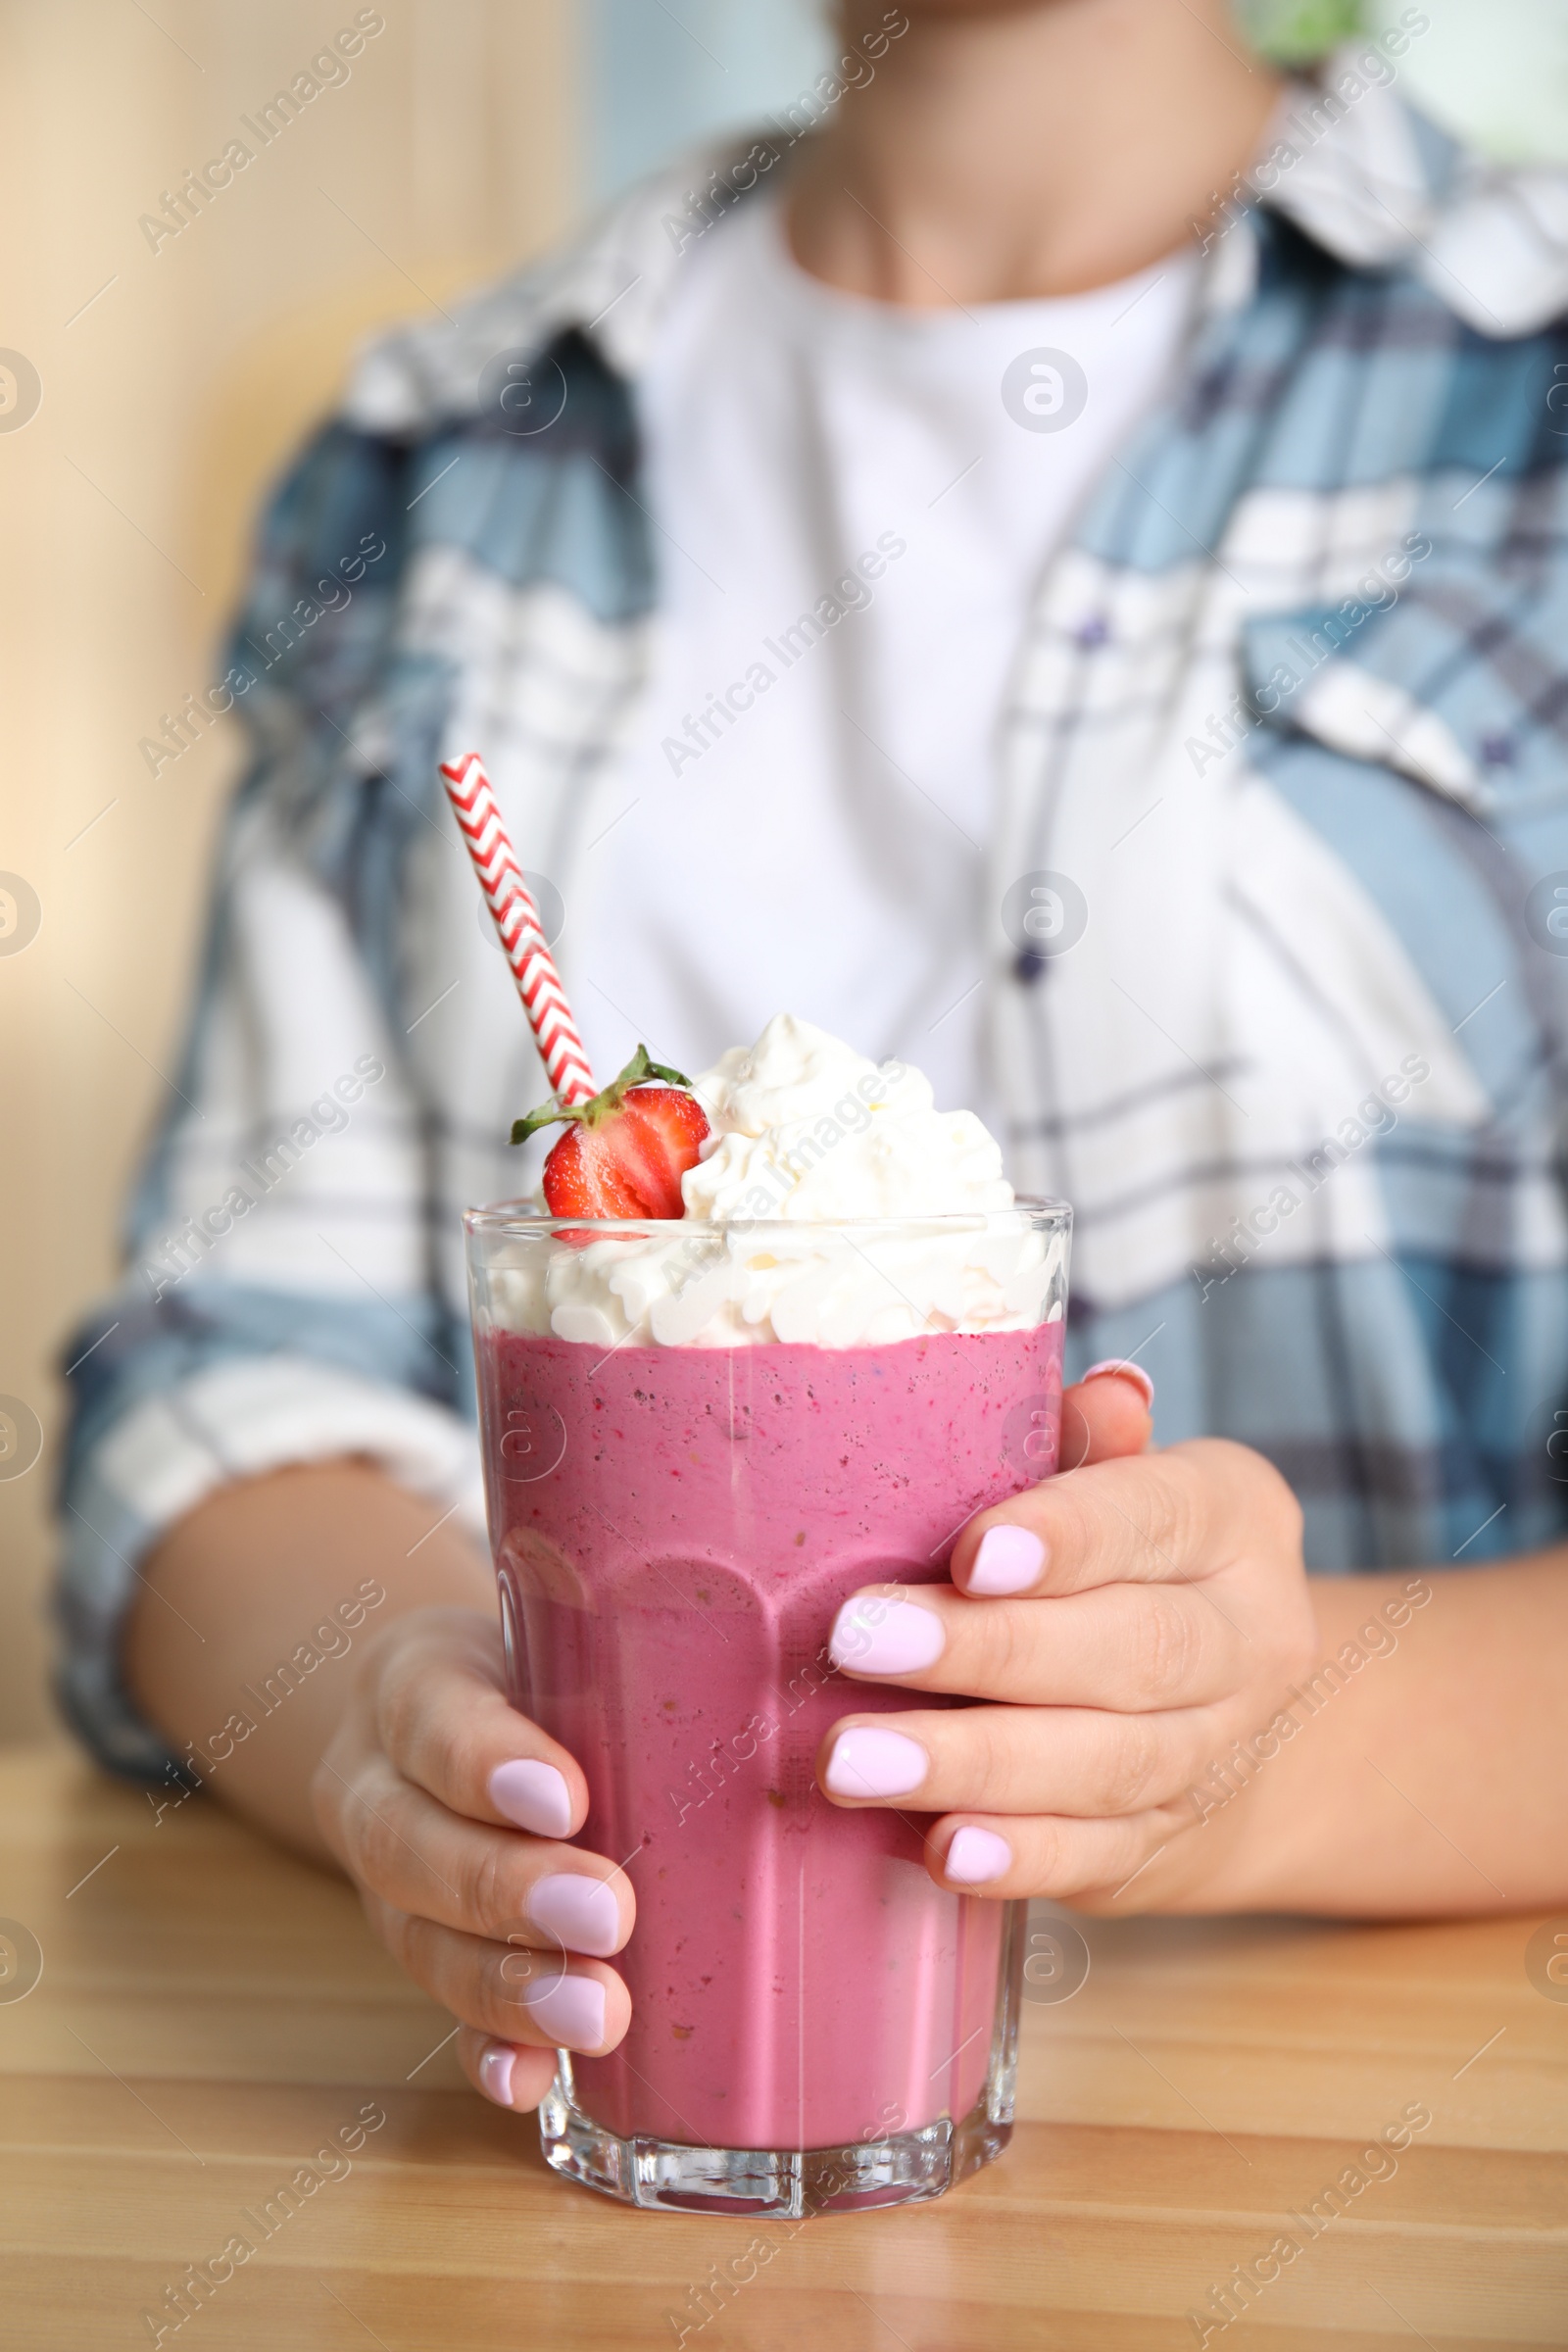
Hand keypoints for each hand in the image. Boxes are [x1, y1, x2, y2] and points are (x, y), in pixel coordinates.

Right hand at [312, 1606, 631, 2112]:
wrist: (457, 1716)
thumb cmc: (552, 1661)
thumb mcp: (571, 1624)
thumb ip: (648, 1638)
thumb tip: (798, 1640)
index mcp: (415, 1684)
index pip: (429, 1713)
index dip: (486, 1762)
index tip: (568, 1798)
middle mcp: (384, 1786)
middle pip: (407, 1843)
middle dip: (507, 1889)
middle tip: (607, 1911)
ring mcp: (395, 1885)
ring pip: (418, 1939)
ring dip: (508, 1985)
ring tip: (600, 2012)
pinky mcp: (430, 1954)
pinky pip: (442, 2016)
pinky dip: (487, 2050)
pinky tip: (530, 2083)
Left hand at [816, 1367, 1316, 1909]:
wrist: (1211, 1707)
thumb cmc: (1114, 1555)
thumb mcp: (1110, 1476)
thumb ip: (1085, 1441)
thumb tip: (1102, 1394)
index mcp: (1234, 1519)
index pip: (1158, 1519)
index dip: (1068, 1539)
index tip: (971, 1555)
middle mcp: (1250, 1638)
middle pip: (1135, 1651)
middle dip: (991, 1652)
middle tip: (862, 1643)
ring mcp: (1217, 1751)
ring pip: (1110, 1763)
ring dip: (974, 1764)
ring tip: (854, 1760)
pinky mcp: (1167, 1843)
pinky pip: (1099, 1856)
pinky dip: (1020, 1857)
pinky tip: (941, 1850)